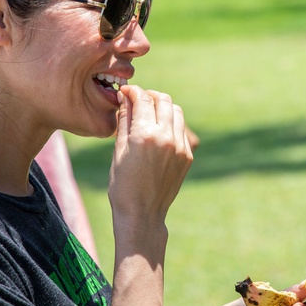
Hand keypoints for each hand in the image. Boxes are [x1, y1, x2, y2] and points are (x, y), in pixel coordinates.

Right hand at [109, 85, 192, 225]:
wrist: (142, 213)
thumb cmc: (122, 184)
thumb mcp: (118, 150)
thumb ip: (124, 121)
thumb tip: (125, 98)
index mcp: (145, 135)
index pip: (142, 99)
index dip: (133, 91)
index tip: (125, 92)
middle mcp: (166, 137)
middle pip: (163, 99)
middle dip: (149, 95)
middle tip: (138, 99)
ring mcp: (180, 146)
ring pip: (176, 111)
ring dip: (163, 106)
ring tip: (150, 113)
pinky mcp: (187, 155)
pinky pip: (182, 129)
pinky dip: (171, 123)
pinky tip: (159, 130)